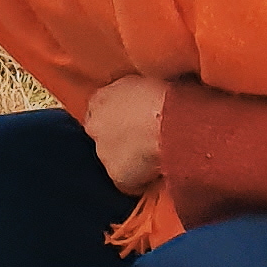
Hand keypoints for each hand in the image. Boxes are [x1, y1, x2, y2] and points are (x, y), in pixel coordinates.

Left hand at [84, 75, 167, 195]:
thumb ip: (131, 95)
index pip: (98, 112)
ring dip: (129, 162)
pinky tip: (157, 174)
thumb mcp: (143, 82)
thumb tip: (139, 102)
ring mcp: (103, 153)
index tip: (132, 124)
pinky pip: (128, 183)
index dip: (117, 119)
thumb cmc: (166, 95)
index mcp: (99, 98)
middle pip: (103, 137)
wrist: (172, 122)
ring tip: (155, 159)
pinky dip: (140, 182)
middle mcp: (94, 125)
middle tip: (145, 142)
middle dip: (119, 141)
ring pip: (114, 161)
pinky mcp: (116, 176)